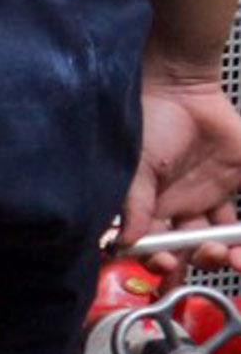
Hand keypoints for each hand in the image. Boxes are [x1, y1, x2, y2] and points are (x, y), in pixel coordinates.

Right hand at [125, 65, 240, 269]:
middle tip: (211, 253)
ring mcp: (207, 198)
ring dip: (228, 252)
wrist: (183, 89)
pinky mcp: (233, 184)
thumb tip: (124, 242)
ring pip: (219, 237)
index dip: (161, 260)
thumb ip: (134, 204)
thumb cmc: (148, 122)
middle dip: (202, 258)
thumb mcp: (137, 165)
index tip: (169, 264)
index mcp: (150, 206)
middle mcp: (178, 207)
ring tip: (236, 257)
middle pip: (190, 247)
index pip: (154, 245)